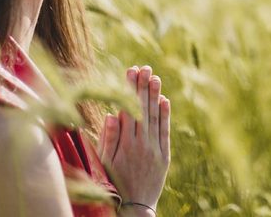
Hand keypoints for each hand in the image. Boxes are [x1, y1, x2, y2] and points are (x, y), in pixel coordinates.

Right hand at [97, 65, 169, 210]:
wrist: (135, 208)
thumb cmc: (114, 184)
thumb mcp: (105, 163)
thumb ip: (109, 138)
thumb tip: (112, 114)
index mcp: (125, 145)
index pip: (128, 110)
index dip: (130, 90)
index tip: (130, 72)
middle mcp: (142, 145)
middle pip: (143, 110)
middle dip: (143, 87)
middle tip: (144, 68)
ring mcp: (155, 150)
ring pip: (155, 117)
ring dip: (155, 96)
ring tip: (155, 77)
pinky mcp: (164, 156)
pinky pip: (165, 132)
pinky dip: (165, 115)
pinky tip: (164, 99)